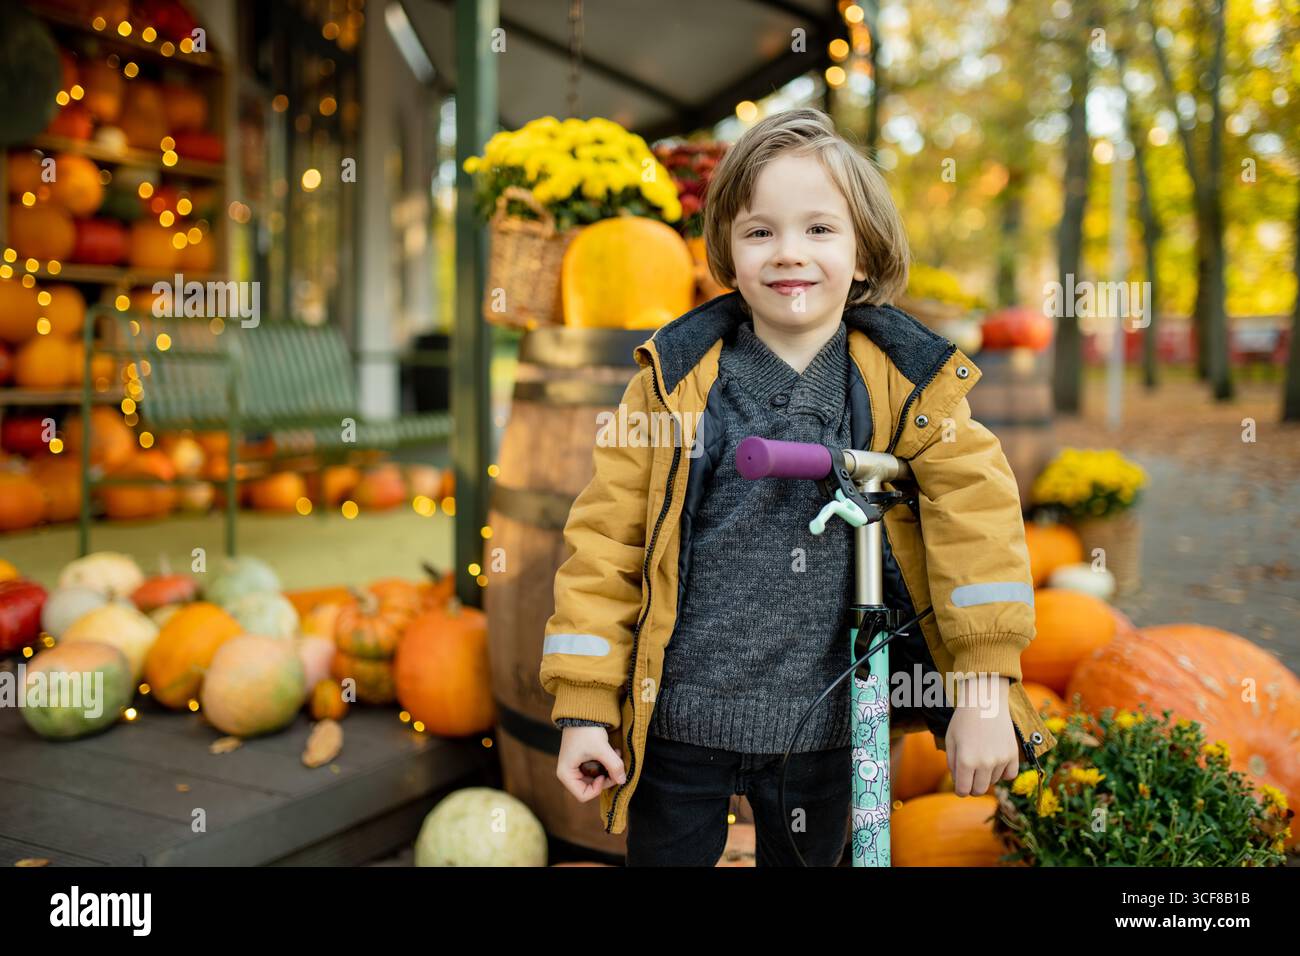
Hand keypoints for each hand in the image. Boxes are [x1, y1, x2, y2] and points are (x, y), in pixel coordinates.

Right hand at [556, 725, 626, 801]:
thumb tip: (623, 781)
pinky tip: (613, 751)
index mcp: (566, 774)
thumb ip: (614, 765)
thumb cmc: (586, 730)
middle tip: (616, 765)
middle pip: (591, 788)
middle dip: (606, 777)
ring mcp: (576, 767)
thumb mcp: (602, 749)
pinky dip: (606, 762)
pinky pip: (596, 768)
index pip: (583, 795)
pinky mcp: (582, 760)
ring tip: (616, 754)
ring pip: (596, 778)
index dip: (598, 788)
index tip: (604, 775)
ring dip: (608, 769)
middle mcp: (569, 773)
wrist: (582, 711)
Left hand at [944, 675, 1018, 796]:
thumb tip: (960, 784)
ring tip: (982, 755)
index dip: (959, 789)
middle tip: (970, 774)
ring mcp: (1001, 759)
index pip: (963, 791)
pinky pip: (1010, 775)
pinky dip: (1004, 772)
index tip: (960, 783)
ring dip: (987, 775)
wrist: (984, 701)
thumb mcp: (950, 741)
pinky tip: (996, 761)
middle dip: (972, 786)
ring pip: (993, 781)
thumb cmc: (963, 720)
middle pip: (979, 790)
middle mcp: (985, 763)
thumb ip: (953, 765)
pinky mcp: (1013, 754)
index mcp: (966, 761)